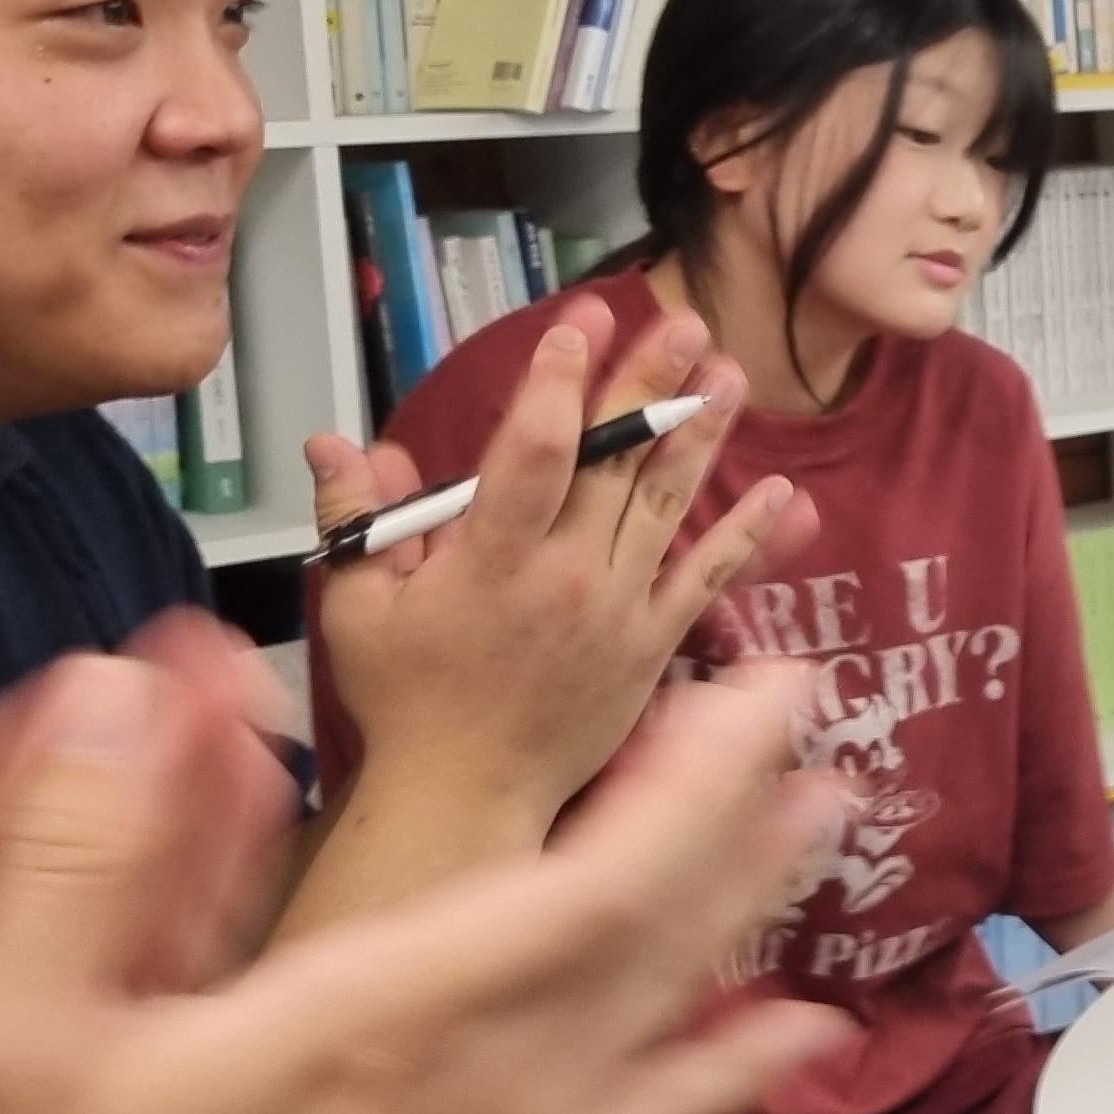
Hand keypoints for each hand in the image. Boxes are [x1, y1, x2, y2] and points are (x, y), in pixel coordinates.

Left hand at [0, 619, 291, 1113]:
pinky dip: (223, 928)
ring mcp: (57, 1076)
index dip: (10, 774)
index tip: (77, 685)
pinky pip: (180, 1009)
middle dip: (123, 769)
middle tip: (193, 676)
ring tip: (248, 733)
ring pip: (128, 924)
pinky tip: (261, 856)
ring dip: (187, 826)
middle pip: (54, 873)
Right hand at [0, 655, 849, 1113]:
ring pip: (672, 1003)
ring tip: (822, 807)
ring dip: (750, 898)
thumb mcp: (5, 1037)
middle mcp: (485, 1079)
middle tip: (796, 696)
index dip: (690, 781)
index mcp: (384, 1016)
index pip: (592, 880)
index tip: (748, 687)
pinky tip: (805, 1026)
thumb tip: (116, 688)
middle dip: (736, 803)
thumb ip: (72, 854)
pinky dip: (741, 1067)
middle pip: (657, 922)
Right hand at [309, 297, 814, 826]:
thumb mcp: (357, 608)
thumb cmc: (407, 700)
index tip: (580, 322)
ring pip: (667, 504)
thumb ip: (357, 519)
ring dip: (700, 434)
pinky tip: (779, 491)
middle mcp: (566, 576)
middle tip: (682, 320)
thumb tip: (334, 442)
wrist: (467, 793)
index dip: (559, 382)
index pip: (534, 452)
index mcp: (493, 560)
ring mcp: (619, 609)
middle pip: (613, 463)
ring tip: (730, 373)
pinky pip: (707, 578)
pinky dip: (745, 535)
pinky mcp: (653, 644)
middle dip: (647, 384)